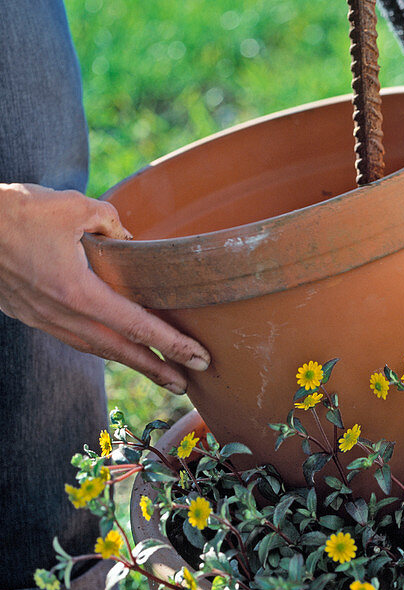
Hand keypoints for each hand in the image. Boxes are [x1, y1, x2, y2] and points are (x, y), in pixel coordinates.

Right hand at [0, 183, 209, 390]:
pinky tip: (115, 347)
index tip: (198, 358)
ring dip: (130, 361)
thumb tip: (129, 240)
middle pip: (120, 350)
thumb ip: (110, 222)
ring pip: (96, 348)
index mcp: (78, 292)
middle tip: (186, 383)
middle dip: (157, 368)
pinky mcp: (32, 315)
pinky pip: (74, 338)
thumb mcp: (72, 206)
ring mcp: (45, 319)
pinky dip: (101, 347)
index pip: (136, 325)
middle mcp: (63, 315)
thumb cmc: (14, 213)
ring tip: (158, 370)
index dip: (171, 344)